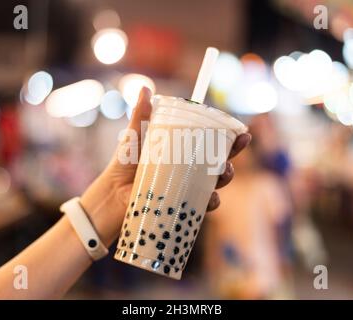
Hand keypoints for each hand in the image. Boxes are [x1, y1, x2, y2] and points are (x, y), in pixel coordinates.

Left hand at [80, 88, 250, 246]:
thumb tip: (145, 87)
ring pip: (213, 184)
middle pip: (217, 164)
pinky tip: (211, 199)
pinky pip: (200, 206)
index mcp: (181, 152)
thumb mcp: (134, 138)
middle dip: (232, 157)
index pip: (209, 144)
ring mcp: (185, 189)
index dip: (228, 139)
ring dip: (225, 179)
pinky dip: (209, 203)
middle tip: (237, 148)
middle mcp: (187, 171)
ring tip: (224, 173)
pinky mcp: (180, 206)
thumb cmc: (123, 164)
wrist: (111, 194)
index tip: (241, 131)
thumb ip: (141, 116)